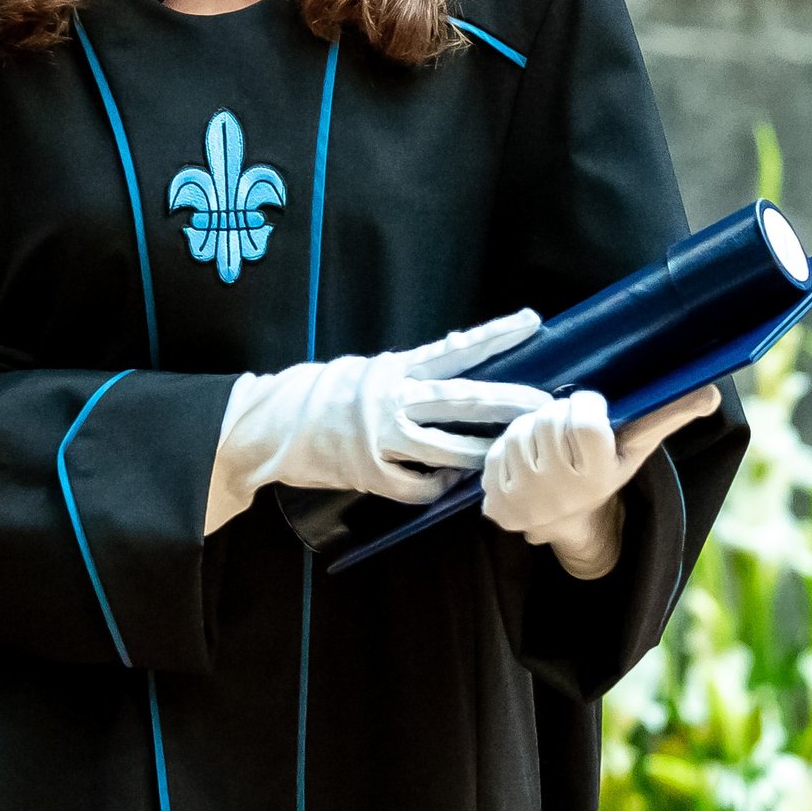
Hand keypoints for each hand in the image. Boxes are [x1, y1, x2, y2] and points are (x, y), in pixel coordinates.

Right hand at [205, 309, 552, 531]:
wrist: (268, 426)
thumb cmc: (317, 393)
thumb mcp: (364, 370)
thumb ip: (405, 371)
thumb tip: (451, 358)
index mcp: (392, 368)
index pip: (455, 349)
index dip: (494, 336)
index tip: (531, 323)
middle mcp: (390, 399)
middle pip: (461, 400)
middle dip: (507, 402)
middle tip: (543, 404)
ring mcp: (381, 439)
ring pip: (447, 450)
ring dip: (481, 455)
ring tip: (507, 457)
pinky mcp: (370, 473)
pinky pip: (418, 486)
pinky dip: (438, 486)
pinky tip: (448, 484)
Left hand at [481, 382, 722, 544]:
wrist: (563, 521)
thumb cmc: (600, 474)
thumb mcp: (634, 450)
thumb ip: (667, 417)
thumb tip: (713, 392)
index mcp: (599, 475)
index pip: (584, 418)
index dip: (585, 406)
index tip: (590, 412)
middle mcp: (562, 491)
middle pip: (550, 418)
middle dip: (557, 416)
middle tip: (566, 435)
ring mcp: (527, 499)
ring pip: (521, 429)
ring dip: (531, 430)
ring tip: (546, 449)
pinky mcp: (498, 503)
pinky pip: (496, 451)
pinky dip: (508, 450)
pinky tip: (524, 466)